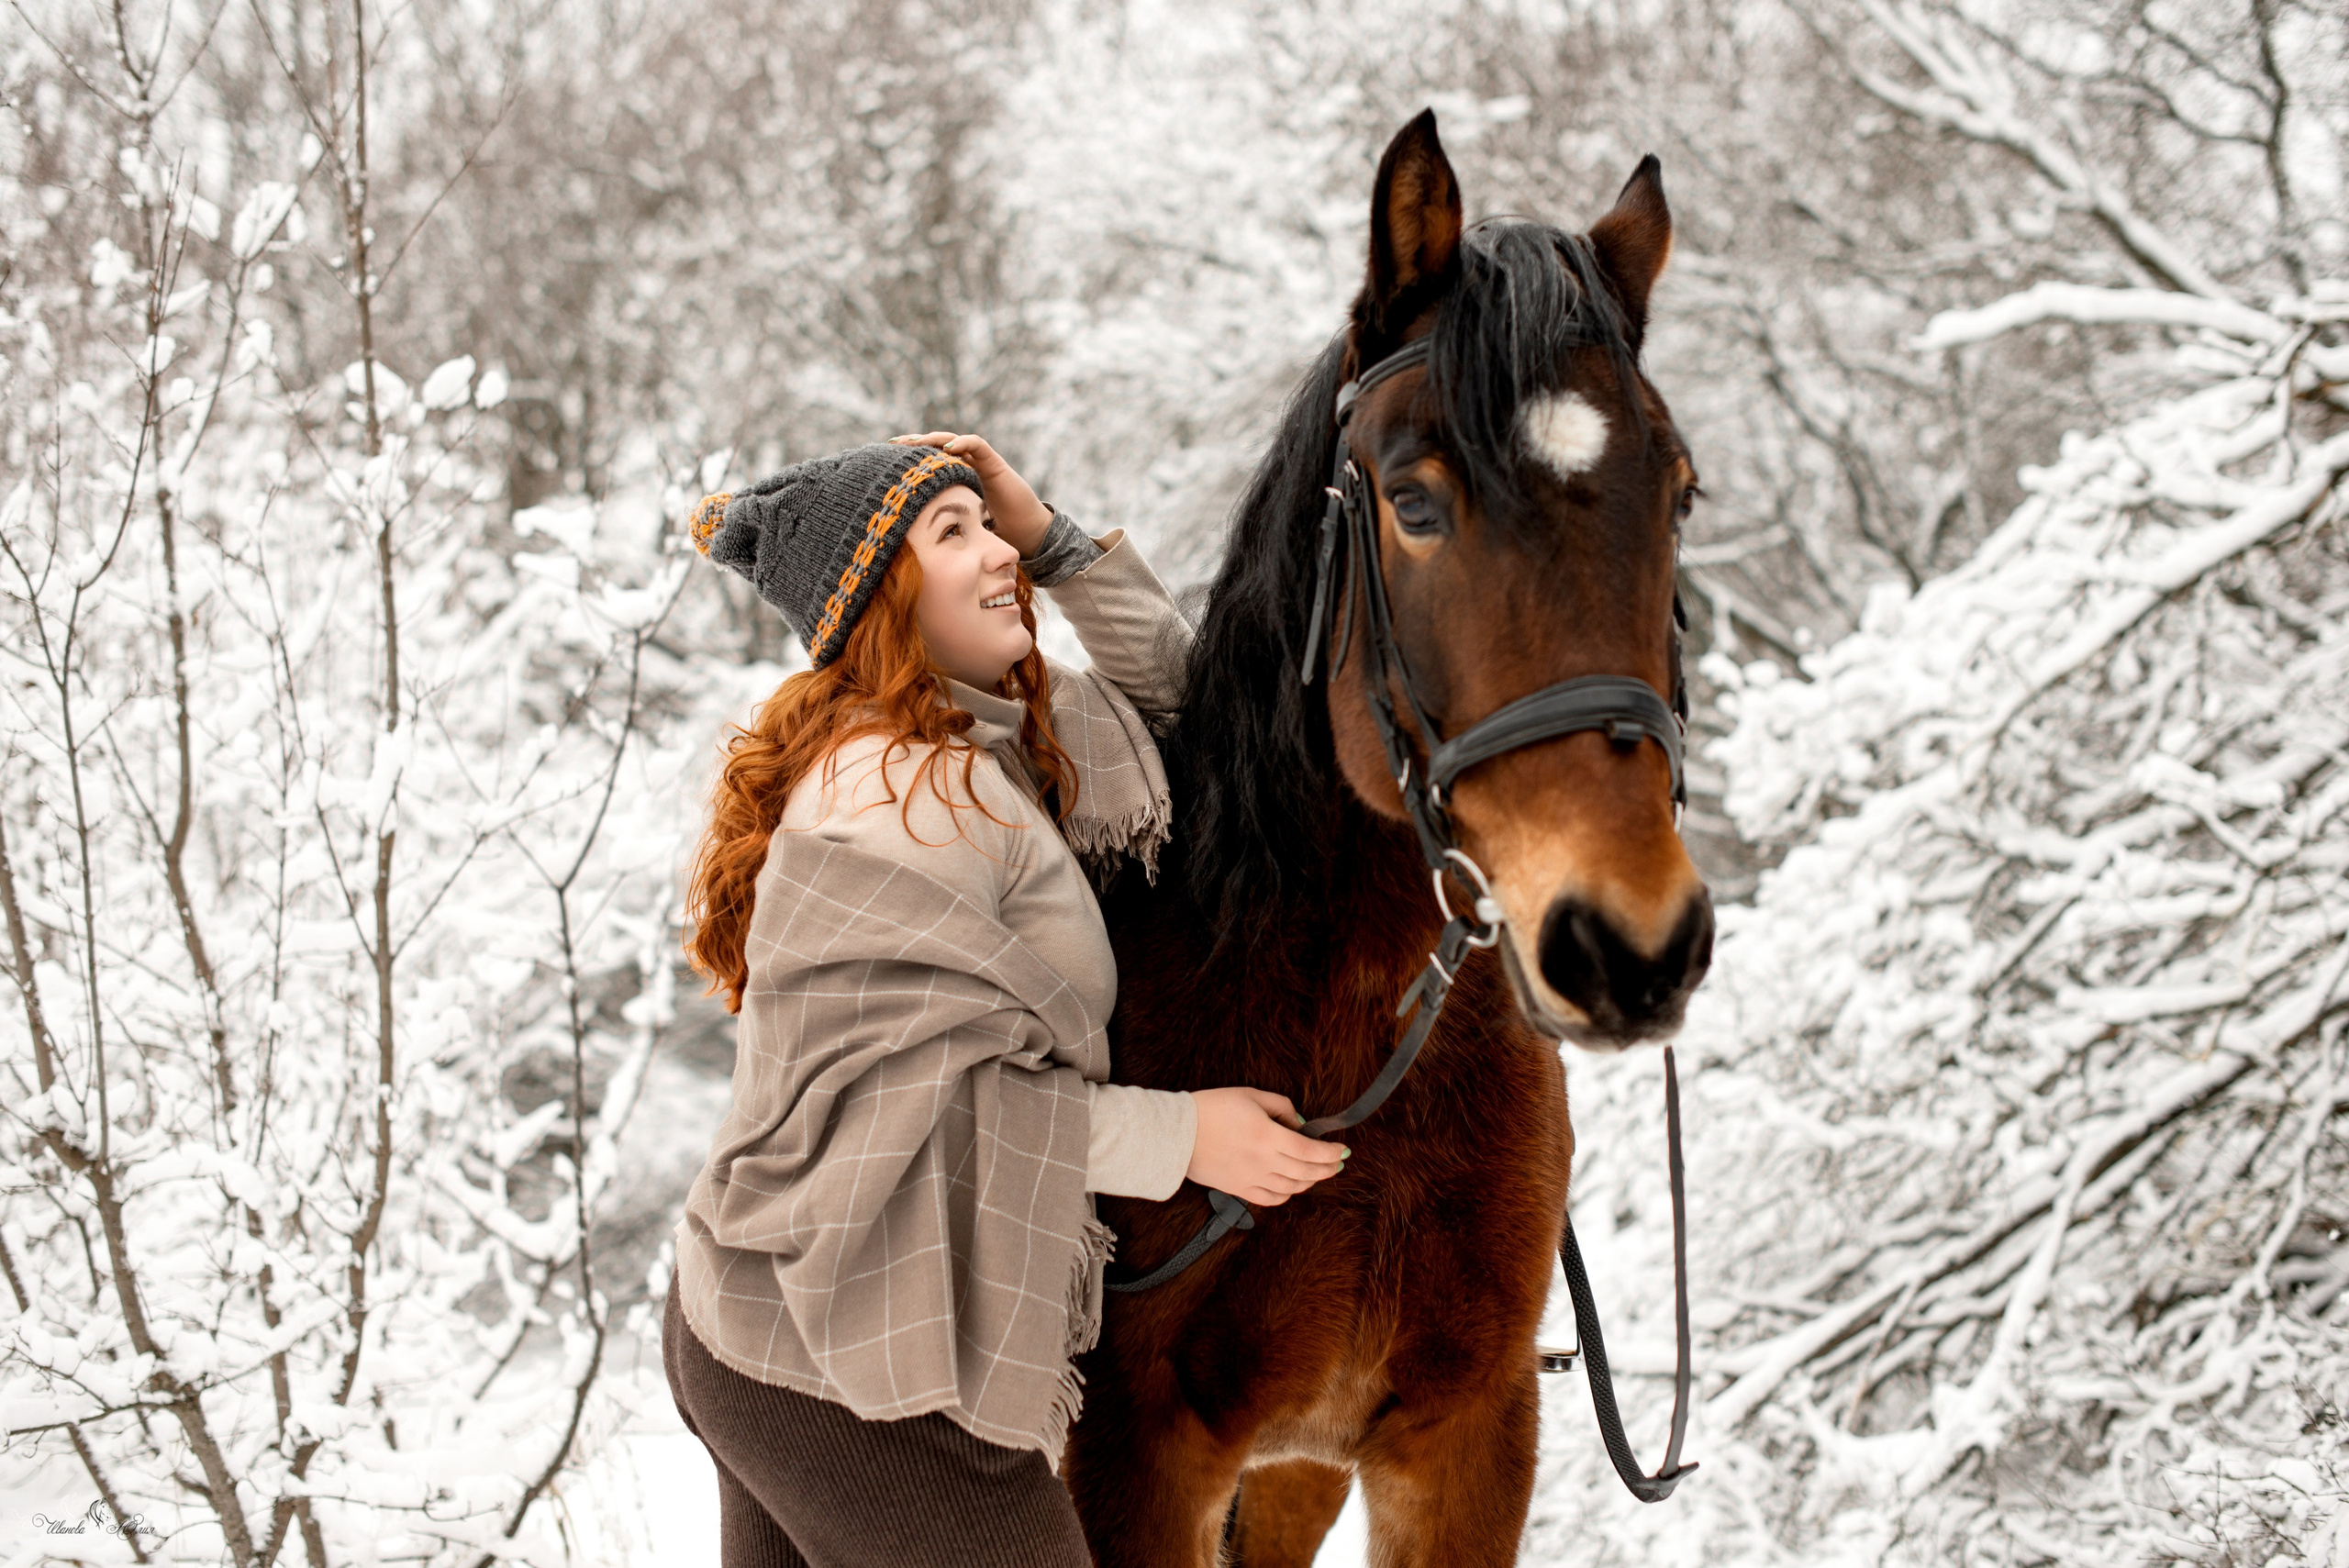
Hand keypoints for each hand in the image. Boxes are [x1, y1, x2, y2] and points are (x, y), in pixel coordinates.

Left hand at [889, 431, 1053, 556]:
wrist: (1026, 533)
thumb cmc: (995, 534)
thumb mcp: (957, 526)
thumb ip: (939, 524)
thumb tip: (909, 537)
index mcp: (955, 479)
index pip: (929, 462)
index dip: (910, 458)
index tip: (887, 459)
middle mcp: (967, 466)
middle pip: (937, 446)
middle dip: (915, 443)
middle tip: (893, 444)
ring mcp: (981, 462)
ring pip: (954, 440)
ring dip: (933, 439)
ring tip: (914, 441)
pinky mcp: (995, 462)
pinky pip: (977, 445)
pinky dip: (962, 442)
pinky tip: (947, 448)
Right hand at [1185, 1087, 1346, 1206]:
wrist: (1176, 1133)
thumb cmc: (1211, 1109)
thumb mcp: (1250, 1095)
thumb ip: (1281, 1106)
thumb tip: (1300, 1123)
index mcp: (1268, 1136)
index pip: (1310, 1150)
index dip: (1331, 1153)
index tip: (1342, 1150)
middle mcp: (1264, 1162)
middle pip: (1306, 1172)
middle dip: (1328, 1168)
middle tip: (1338, 1163)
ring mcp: (1251, 1179)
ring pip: (1292, 1188)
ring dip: (1310, 1181)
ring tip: (1318, 1173)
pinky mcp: (1238, 1189)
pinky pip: (1271, 1198)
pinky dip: (1287, 1194)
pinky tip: (1291, 1186)